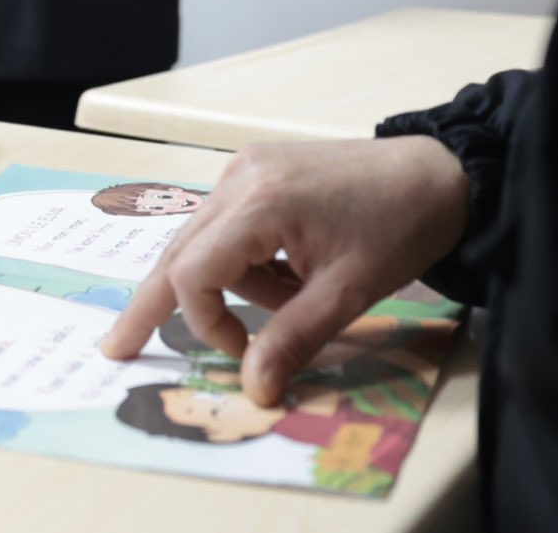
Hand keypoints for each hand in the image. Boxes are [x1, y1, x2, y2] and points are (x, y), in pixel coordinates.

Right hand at [101, 137, 469, 405]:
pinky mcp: (260, 168)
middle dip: (156, 303)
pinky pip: (230, 224)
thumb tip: (253, 390)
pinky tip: (291, 272)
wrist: (439, 173)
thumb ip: (292, 339)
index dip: (206, 322)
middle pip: (179, 250)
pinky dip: (249, 260)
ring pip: (207, 241)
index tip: (246, 350)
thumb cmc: (398, 228)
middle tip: (118, 347)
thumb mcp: (347, 294)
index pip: (192, 272)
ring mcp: (247, 167)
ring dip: (236, 283)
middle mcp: (239, 176)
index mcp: (258, 202)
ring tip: (295, 296)